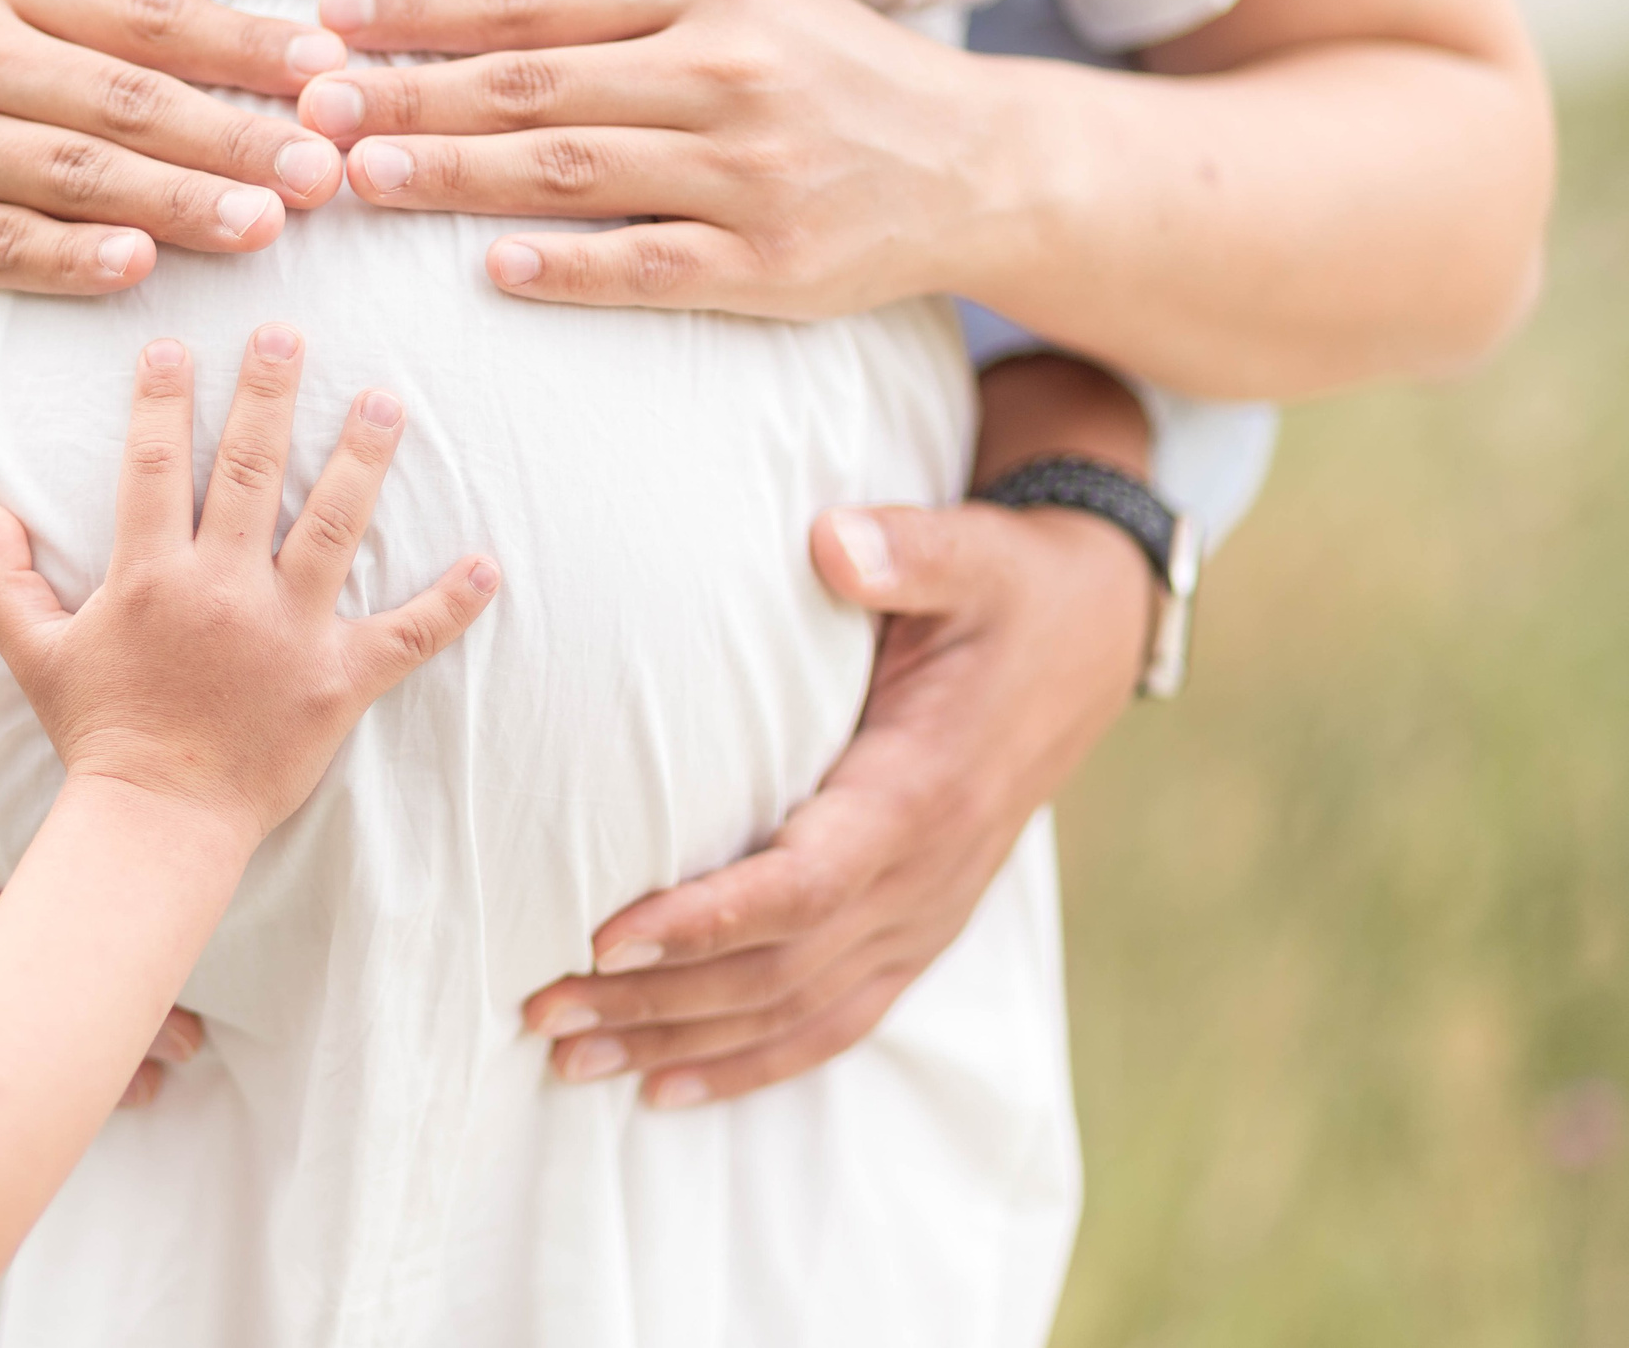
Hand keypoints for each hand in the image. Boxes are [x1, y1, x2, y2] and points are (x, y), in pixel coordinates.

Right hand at [0, 0, 351, 291]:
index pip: (142, 16)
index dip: (245, 48)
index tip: (328, 77)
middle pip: (121, 97)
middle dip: (235, 135)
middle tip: (324, 169)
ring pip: (70, 175)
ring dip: (179, 204)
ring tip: (268, 225)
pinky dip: (74, 258)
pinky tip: (145, 267)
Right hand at [0, 325, 499, 843]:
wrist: (157, 823)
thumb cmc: (98, 735)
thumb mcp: (32, 655)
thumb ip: (3, 579)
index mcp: (152, 577)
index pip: (158, 465)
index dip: (164, 400)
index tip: (175, 344)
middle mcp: (225, 591)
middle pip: (254, 471)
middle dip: (271, 394)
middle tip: (289, 333)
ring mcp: (290, 633)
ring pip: (335, 526)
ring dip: (363, 459)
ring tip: (387, 402)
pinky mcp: (338, 680)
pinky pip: (405, 636)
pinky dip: (450, 603)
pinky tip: (488, 563)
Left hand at [295, 0, 1006, 316]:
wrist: (974, 162)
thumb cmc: (831, 72)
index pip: (534, 5)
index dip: (424, 14)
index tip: (331, 22)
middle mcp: (725, 72)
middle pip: (535, 87)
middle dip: (413, 94)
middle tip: (316, 106)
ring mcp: (749, 171)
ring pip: (574, 172)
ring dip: (459, 176)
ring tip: (364, 177)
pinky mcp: (770, 263)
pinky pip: (651, 264)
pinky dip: (571, 267)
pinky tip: (493, 268)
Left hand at [521, 449, 1149, 1103]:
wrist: (1090, 637)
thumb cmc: (1007, 590)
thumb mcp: (969, 553)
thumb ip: (904, 550)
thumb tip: (833, 540)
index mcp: (922, 792)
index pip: (804, 884)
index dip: (706, 920)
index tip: (606, 935)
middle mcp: (926, 877)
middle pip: (778, 970)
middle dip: (655, 1000)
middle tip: (540, 1009)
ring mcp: (925, 917)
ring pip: (795, 1014)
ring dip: (681, 1045)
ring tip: (571, 1057)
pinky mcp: (918, 932)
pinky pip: (834, 1023)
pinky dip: (749, 1065)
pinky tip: (666, 1089)